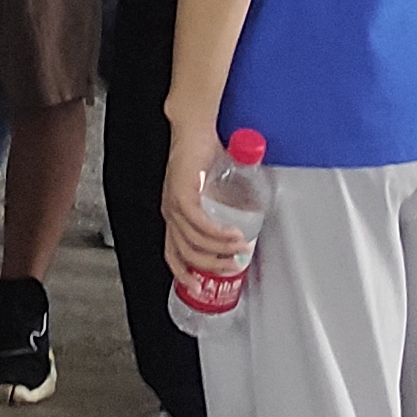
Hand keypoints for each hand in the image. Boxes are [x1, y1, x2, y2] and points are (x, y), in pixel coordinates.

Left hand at [159, 110, 248, 280]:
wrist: (194, 128)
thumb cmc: (202, 155)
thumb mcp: (214, 190)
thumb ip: (225, 208)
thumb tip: (247, 224)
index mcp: (174, 215)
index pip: (173, 253)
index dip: (184, 274)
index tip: (201, 288)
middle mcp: (169, 213)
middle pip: (184, 254)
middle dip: (211, 267)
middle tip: (233, 268)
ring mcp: (173, 204)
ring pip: (194, 241)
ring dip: (220, 250)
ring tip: (240, 249)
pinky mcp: (181, 193)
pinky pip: (199, 223)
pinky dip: (217, 233)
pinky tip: (232, 235)